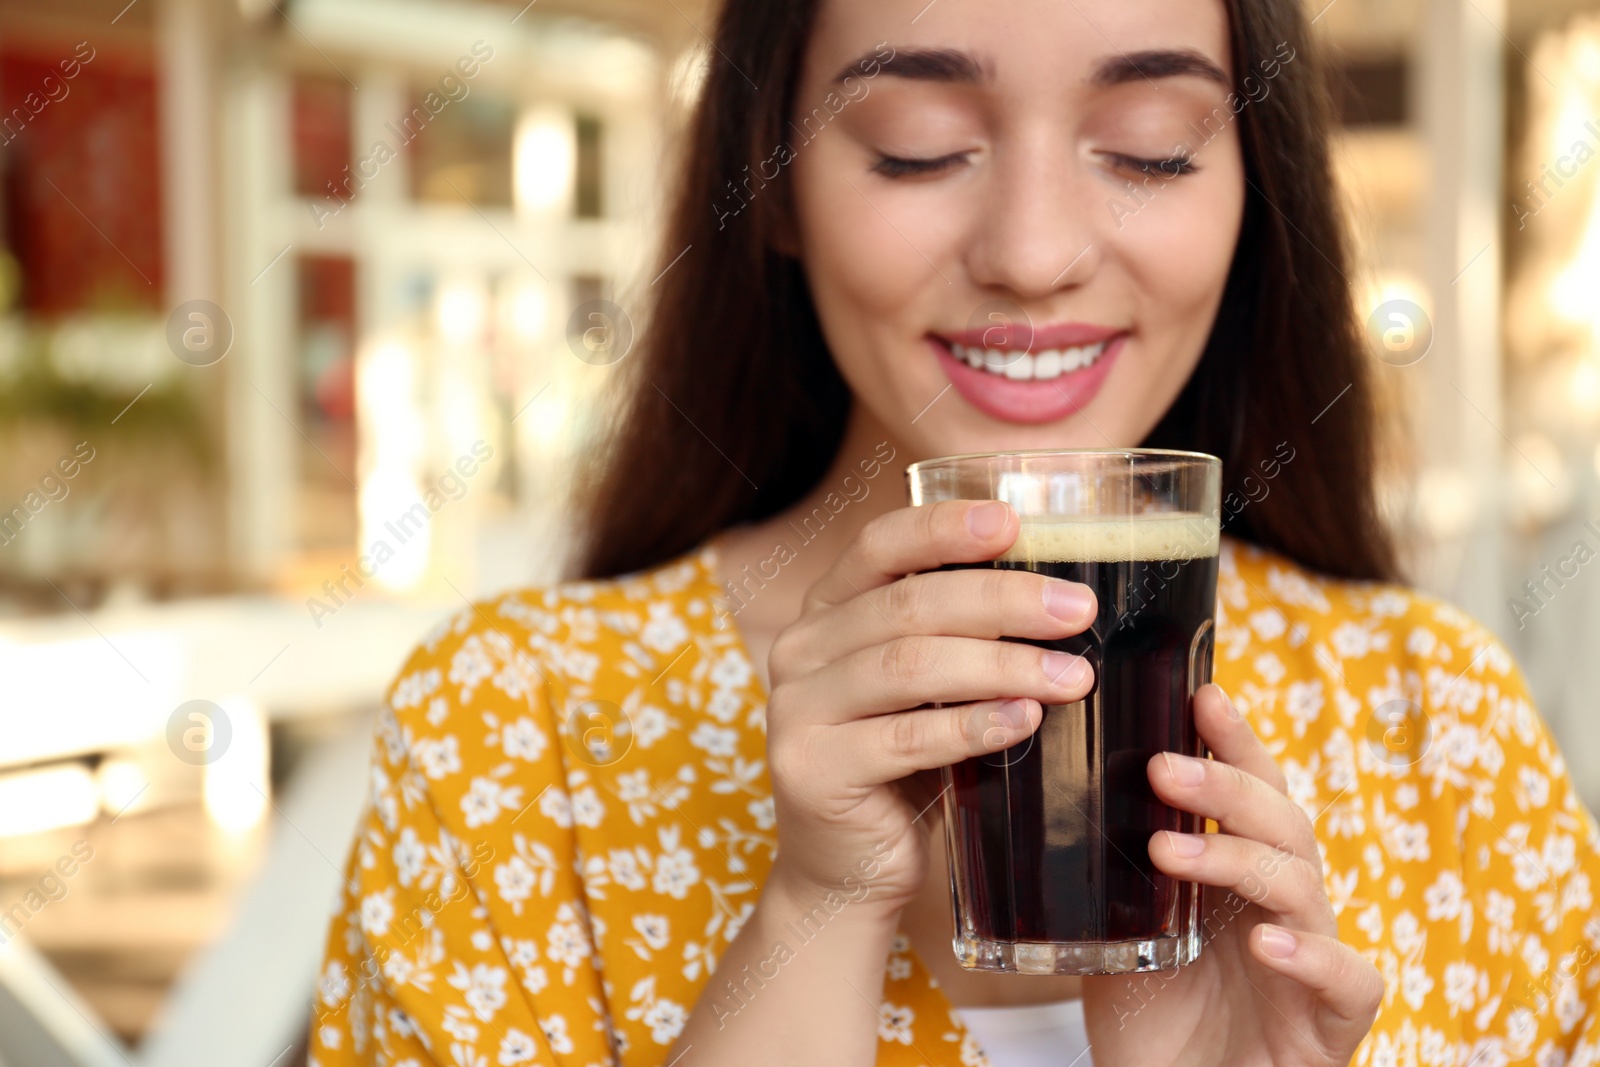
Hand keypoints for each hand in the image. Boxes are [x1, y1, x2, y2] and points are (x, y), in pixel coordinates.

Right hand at [763, 499, 1097, 912]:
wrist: (848, 872)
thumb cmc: (903, 769)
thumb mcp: (924, 691)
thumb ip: (958, 639)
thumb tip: (1061, 595)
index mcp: (825, 612)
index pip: (879, 547)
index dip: (943, 529)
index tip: (1014, 522)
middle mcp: (800, 651)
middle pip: (907, 606)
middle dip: (1002, 601)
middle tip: (1077, 611)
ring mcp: (796, 711)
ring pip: (910, 666)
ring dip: (1002, 666)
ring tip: (1073, 677)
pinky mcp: (812, 770)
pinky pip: (904, 738)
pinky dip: (972, 725)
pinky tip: (1025, 720)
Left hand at [1083, 684, 1382, 1066]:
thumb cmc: (1148, 1021)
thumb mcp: (1114, 933)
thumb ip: (1101, 875)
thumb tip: (1037, 798)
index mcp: (1239, 877)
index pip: (1250, 791)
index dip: (1235, 741)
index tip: (1202, 693)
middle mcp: (1283, 908)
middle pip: (1281, 822)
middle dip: (1226, 786)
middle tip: (1162, 767)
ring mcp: (1312, 962)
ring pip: (1303, 885)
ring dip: (1237, 858)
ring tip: (1169, 851)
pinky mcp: (1330, 1026)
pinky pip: (1349, 978)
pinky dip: (1312, 954)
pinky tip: (1263, 942)